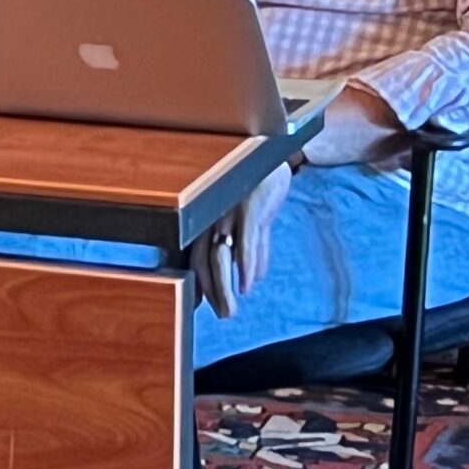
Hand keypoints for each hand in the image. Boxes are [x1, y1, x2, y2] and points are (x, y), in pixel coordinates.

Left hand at [189, 161, 292, 318]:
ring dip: (224, 288)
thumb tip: (252, 279)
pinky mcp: (250, 208)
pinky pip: (246, 241)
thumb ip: (252, 247)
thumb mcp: (253, 220)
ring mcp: (229, 212)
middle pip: (205, 261)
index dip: (199, 282)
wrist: (271, 152)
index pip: (198, 257)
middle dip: (211, 293)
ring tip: (229, 311)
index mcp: (208, 218)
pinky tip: (246, 285)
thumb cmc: (257, 186)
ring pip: (222, 257)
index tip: (199, 307)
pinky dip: (246, 266)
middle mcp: (212, 216)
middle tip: (221, 316)